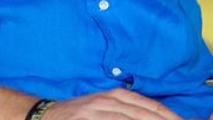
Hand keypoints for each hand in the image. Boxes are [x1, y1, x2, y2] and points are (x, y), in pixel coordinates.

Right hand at [42, 89, 184, 119]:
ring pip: (130, 119)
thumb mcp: (105, 106)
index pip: (152, 107)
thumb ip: (129, 111)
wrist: (43, 116)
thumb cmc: (79, 115)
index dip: (169, 116)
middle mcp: (109, 101)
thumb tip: (158, 115)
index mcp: (117, 95)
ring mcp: (96, 112)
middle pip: (145, 115)